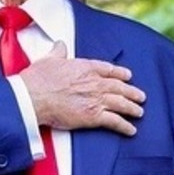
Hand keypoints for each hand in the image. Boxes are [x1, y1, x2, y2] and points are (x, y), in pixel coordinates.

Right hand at [20, 42, 144, 135]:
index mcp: (86, 68)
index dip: (120, 73)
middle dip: (132, 92)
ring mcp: (96, 100)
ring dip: (132, 108)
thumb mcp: (49, 59)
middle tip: (140, 96)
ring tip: (139, 112)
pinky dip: (125, 126)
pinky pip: (115, 122)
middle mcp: (95, 83)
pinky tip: (132, 130)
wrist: (33, 97)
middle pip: (119, 87)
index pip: (109, 70)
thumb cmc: (38, 79)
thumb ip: (58, 52)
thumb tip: (60, 44)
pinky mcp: (94, 116)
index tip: (128, 76)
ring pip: (121, 104)